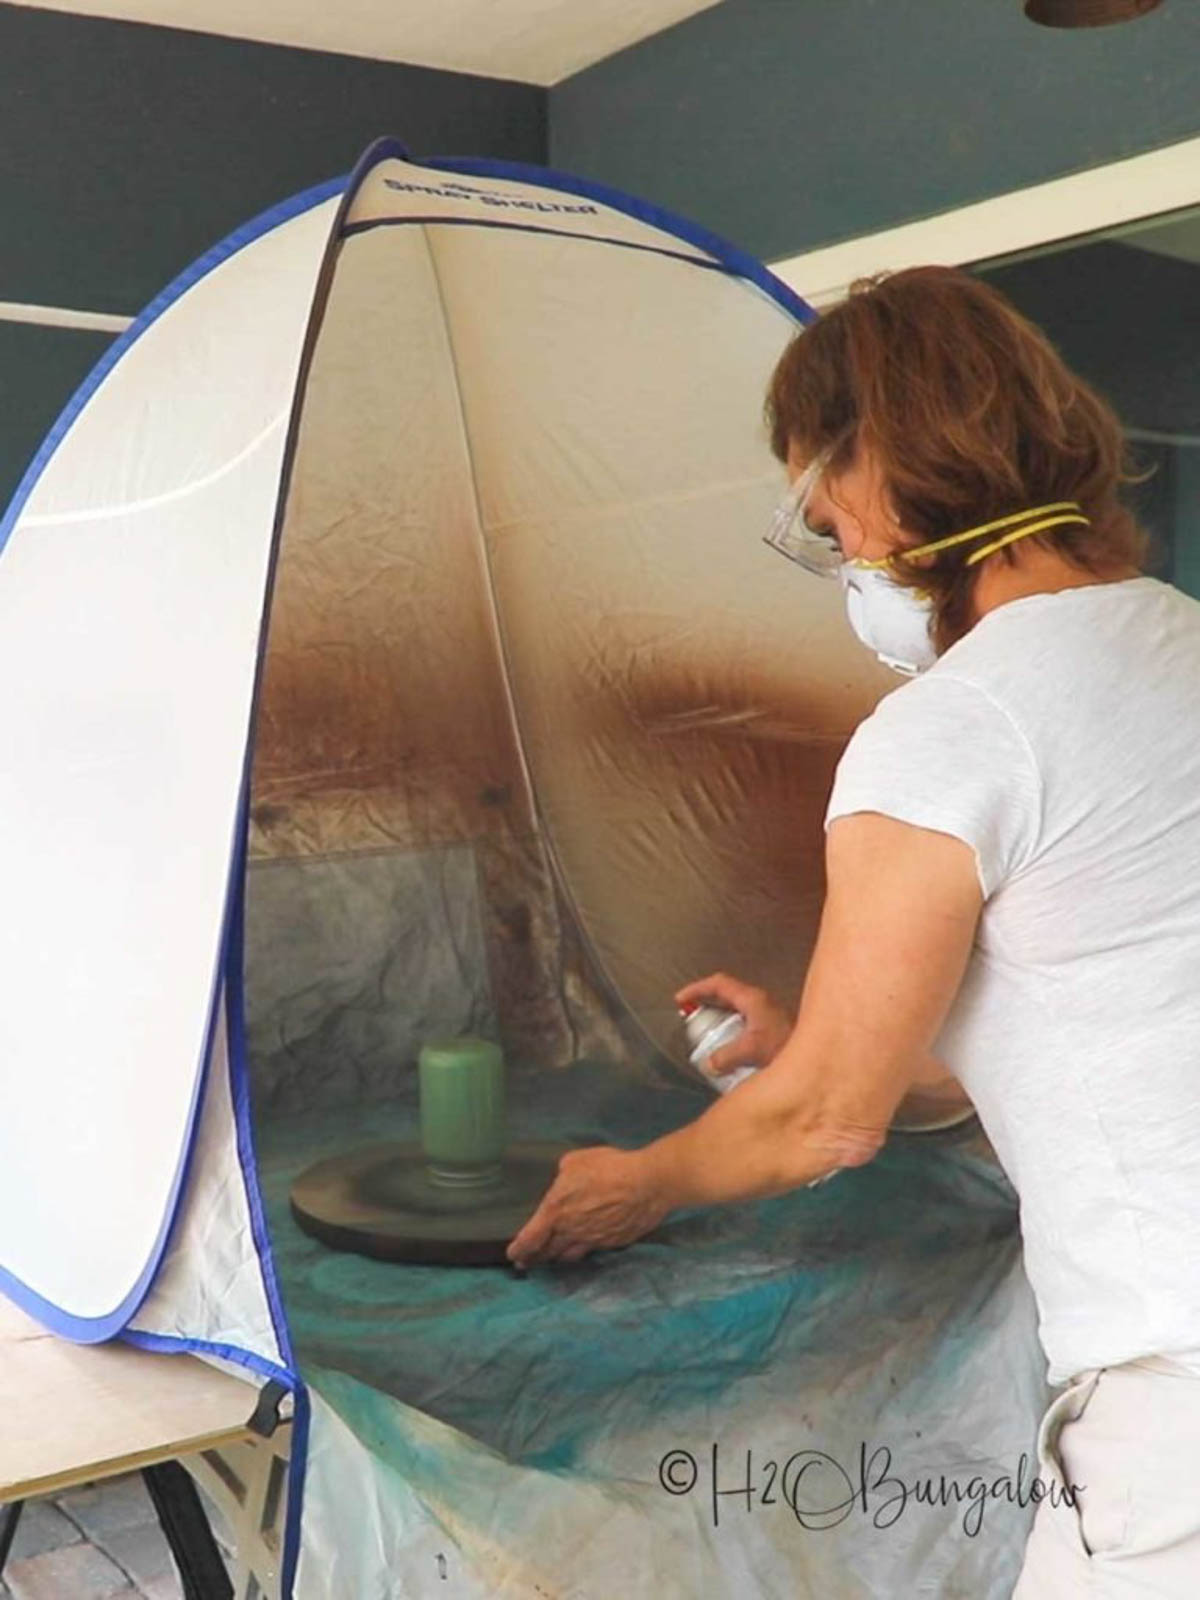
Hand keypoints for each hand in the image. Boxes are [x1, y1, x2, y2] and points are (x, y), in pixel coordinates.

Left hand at [506, 1145, 669, 1269]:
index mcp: (556, 1210)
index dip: (519, 1249)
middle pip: (547, 1252)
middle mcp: (571, 1231)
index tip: (513, 1254)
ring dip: (556, 1258)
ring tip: (551, 1257)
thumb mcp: (576, 1161)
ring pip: (568, 1256)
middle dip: (534, 1258)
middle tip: (526, 1261)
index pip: (530, 1238)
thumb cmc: (609, 1168)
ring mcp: (592, 1240)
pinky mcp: (611, 1243)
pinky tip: (583, 1245)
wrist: (646, 1185)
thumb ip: (563, 1174)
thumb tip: (562, 1179)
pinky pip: (591, 1250)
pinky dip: (583, 1250)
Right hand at [674, 971, 792, 1077]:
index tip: (681, 999)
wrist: (815, 1058)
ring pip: (734, 1009)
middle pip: (725, 995)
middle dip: (705, 1004)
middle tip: (690, 1016)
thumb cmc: (789, 1047)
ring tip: (706, 1035)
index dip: (697, 989)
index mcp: (753, 999)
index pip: (719, 984)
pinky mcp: (770, 1027)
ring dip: (718, 1019)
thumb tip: (710, 1063)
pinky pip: (742, 1022)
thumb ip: (726, 1057)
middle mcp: (759, 1002)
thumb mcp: (751, 1050)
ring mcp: (765, 1014)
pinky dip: (729, 1030)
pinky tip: (728, 1049)